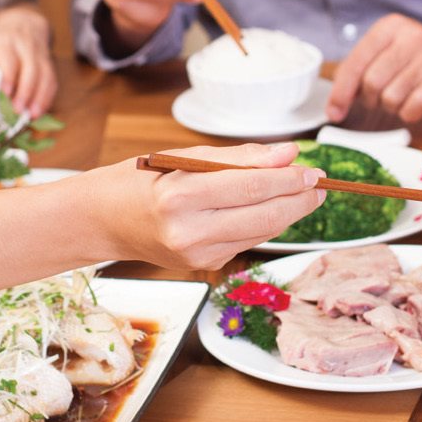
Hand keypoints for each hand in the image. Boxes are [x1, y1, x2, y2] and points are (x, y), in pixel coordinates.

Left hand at [0, 5, 56, 115]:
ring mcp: (40, 54)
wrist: (22, 23)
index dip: (9, 77)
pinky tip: (40, 110)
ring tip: (32, 114)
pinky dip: (47, 97)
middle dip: (26, 91)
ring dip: (40, 97)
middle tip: (18, 110)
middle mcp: (25, 46)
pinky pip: (52, 80)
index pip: (9, 59)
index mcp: (4, 40)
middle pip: (31, 68)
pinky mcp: (50, 63)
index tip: (5, 94)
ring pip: (45, 75)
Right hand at [90, 142, 324, 270]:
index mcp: (180, 196)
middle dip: (299, 200)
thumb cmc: (142, 180)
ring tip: (304, 193)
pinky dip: (266, 223)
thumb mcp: (184, 157)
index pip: (251, 187)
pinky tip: (273, 208)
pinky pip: (248, 240)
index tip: (312, 170)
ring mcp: (196, 254)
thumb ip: (241, 157)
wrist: (102, 221)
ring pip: (262, 231)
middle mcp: (188, 231)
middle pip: (264, 216)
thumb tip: (288, 155)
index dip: (289, 179)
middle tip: (320, 185)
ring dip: (289, 212)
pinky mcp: (203, 266)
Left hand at [327, 16, 421, 124]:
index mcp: (389, 27)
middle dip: (370, 98)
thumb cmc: (413, 55)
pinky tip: (413, 104)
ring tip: (401, 96)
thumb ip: (358, 70)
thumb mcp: (385, 49)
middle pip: (371, 83)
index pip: (355, 63)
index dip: (341, 91)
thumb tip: (335, 106)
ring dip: (391, 106)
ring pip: (390, 99)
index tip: (334, 111)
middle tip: (379, 97)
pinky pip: (412, 108)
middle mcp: (411, 38)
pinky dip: (407, 113)